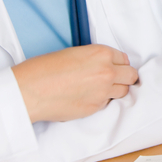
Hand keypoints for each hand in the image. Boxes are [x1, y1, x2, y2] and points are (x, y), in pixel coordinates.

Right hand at [12, 44, 138, 122]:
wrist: (30, 90)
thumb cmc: (45, 68)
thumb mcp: (75, 53)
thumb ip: (95, 59)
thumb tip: (104, 66)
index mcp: (102, 53)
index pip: (124, 59)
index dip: (118, 64)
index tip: (114, 67)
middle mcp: (107, 72)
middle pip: (131, 76)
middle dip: (124, 77)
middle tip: (113, 79)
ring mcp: (103, 92)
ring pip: (123, 92)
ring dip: (115, 90)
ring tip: (98, 89)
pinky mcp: (95, 108)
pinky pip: (107, 103)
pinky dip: (101, 101)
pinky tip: (86, 97)